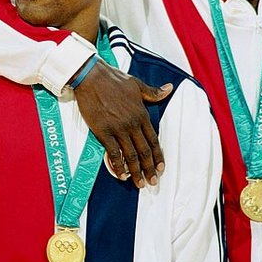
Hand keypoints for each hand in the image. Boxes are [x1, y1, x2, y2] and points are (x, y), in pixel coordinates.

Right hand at [74, 59, 172, 187]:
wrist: (91, 77)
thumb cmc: (113, 79)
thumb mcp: (137, 84)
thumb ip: (153, 92)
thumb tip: (169, 88)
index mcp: (141, 113)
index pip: (153, 140)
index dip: (158, 156)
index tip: (161, 168)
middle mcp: (132, 123)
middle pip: (144, 151)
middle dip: (149, 169)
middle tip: (153, 182)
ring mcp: (118, 129)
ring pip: (131, 155)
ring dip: (136, 172)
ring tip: (140, 184)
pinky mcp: (103, 131)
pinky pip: (113, 153)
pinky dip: (118, 165)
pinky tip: (121, 175)